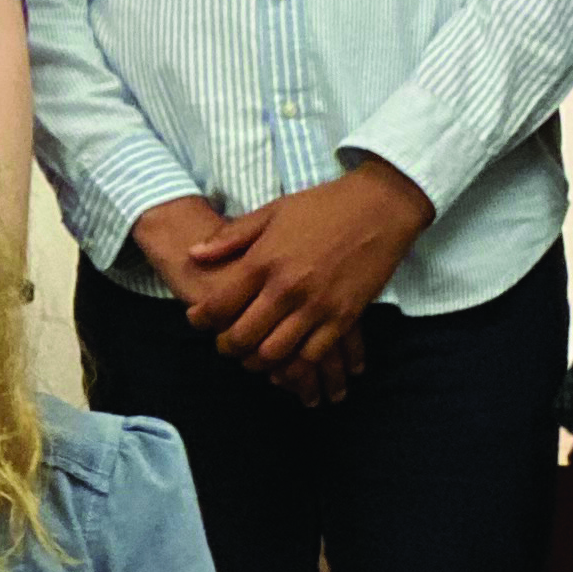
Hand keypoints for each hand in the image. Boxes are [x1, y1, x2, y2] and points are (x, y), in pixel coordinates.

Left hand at [134, 195, 357, 407]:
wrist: (379, 207)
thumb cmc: (322, 206)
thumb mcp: (271, 212)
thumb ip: (231, 238)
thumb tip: (193, 255)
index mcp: (264, 261)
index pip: (219, 305)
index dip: (201, 319)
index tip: (197, 320)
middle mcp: (287, 288)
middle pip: (243, 337)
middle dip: (227, 347)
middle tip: (225, 344)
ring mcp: (317, 306)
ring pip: (275, 353)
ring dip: (258, 361)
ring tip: (254, 355)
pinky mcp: (344, 318)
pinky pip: (313, 356)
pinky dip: (295, 366)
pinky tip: (287, 361)